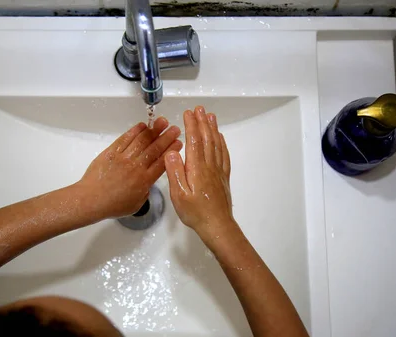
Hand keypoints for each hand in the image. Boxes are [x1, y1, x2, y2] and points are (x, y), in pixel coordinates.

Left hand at [79, 117, 181, 218]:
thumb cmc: (112, 206)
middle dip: (166, 137)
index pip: (162, 162)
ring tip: (162, 122)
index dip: (172, 150)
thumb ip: (145, 191)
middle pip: (155, 149)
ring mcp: (123, 158)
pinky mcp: (111, 152)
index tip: (179, 143)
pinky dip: (134, 131)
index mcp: (144, 180)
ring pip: (141, 141)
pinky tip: (142, 126)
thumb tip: (147, 182)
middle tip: (175, 129)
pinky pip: (125, 139)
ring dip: (153, 130)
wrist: (91, 200)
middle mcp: (136, 166)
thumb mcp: (136, 204)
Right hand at [164, 106, 233, 235]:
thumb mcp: (178, 194)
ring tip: (210, 116)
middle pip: (206, 139)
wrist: (217, 226)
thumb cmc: (195, 212)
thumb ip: (175, 172)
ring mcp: (218, 171)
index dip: (191, 125)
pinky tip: (220, 138)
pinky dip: (222, 143)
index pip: (193, 141)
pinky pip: (223, 155)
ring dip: (212, 129)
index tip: (187, 113)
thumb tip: (172, 152)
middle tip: (199, 108)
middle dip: (202, 122)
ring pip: (216, 144)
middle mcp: (209, 166)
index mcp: (196, 168)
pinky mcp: (223, 177)